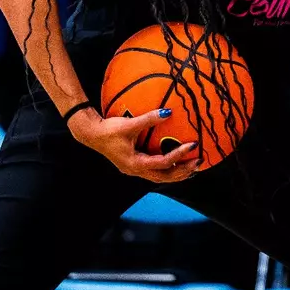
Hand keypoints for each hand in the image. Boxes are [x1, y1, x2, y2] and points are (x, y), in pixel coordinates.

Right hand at [70, 108, 201, 183]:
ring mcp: (134, 170)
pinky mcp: (133, 165)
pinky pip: (154, 171)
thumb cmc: (109, 130)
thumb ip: (149, 119)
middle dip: (183, 172)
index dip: (179, 156)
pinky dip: (167, 169)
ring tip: (191, 167)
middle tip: (199, 163)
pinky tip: (174, 163)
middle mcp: (136, 170)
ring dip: (176, 173)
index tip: (192, 146)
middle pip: (164, 177)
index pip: (163, 163)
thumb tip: (168, 112)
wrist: (91, 135)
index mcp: (135, 164)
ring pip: (160, 177)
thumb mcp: (130, 124)